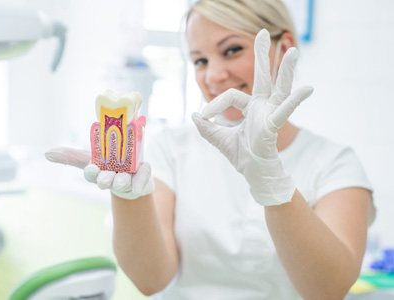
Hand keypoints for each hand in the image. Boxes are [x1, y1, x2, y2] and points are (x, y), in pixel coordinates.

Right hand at [45, 147, 152, 199]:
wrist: (133, 176)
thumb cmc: (108, 165)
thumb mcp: (92, 158)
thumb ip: (72, 156)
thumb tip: (47, 153)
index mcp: (99, 172)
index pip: (91, 174)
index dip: (91, 172)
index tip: (91, 169)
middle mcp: (112, 178)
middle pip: (106, 181)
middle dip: (105, 180)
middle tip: (105, 178)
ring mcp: (127, 181)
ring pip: (123, 182)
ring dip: (122, 181)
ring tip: (123, 180)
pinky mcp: (142, 181)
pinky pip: (143, 179)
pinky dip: (141, 180)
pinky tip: (140, 179)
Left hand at [192, 29, 312, 205]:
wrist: (252, 173)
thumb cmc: (241, 155)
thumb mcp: (218, 138)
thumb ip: (206, 127)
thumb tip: (194, 114)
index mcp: (250, 107)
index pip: (231, 95)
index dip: (214, 104)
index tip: (203, 117)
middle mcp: (262, 106)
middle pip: (263, 77)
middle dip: (262, 55)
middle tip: (262, 32)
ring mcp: (270, 114)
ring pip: (279, 88)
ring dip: (285, 69)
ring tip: (293, 50)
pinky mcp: (273, 125)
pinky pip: (284, 111)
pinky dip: (295, 100)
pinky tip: (307, 89)